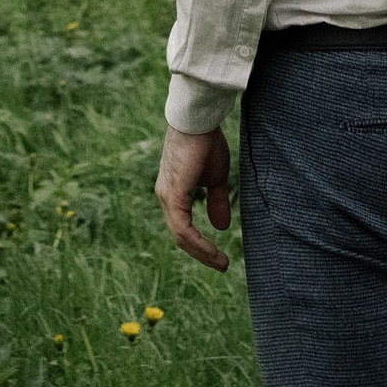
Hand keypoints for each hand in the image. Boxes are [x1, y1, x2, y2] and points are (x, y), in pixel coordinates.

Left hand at [157, 124, 232, 271]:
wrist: (199, 120)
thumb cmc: (206, 143)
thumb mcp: (215, 178)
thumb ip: (216, 201)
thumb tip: (221, 226)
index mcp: (173, 192)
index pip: (182, 227)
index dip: (200, 244)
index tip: (219, 257)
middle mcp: (165, 196)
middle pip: (180, 235)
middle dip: (202, 254)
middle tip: (222, 265)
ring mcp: (166, 196)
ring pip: (180, 235)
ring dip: (202, 253)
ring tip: (221, 264)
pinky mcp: (172, 194)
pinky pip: (183, 228)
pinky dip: (199, 243)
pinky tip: (214, 251)